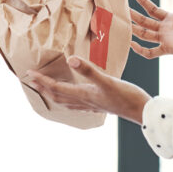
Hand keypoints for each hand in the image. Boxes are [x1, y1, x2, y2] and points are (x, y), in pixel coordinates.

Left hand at [25, 55, 150, 123]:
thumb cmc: (126, 96)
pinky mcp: (99, 105)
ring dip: (52, 94)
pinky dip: (67, 98)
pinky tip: (72, 96)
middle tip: (31, 80)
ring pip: (65, 101)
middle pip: (56, 96)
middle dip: (42, 88)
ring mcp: (91, 105)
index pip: (56, 88)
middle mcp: (84, 102)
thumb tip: (70, 59)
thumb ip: (89, 70)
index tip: (29, 74)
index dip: (41, 81)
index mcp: (83, 95)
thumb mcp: (107, 80)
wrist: (143, 112)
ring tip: (45, 88)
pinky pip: (76, 103)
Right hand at [129, 0, 172, 80]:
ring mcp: (166, 40)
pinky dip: (141, 50)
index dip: (143, 1)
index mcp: (172, 20)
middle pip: (145, 21)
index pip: (153, 9)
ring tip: (122, 22)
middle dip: (133, 14)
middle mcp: (167, 30)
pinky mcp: (169, 49)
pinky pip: (151, 52)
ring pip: (145, 34)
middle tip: (120, 7)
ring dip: (134, 29)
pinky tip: (132, 44)